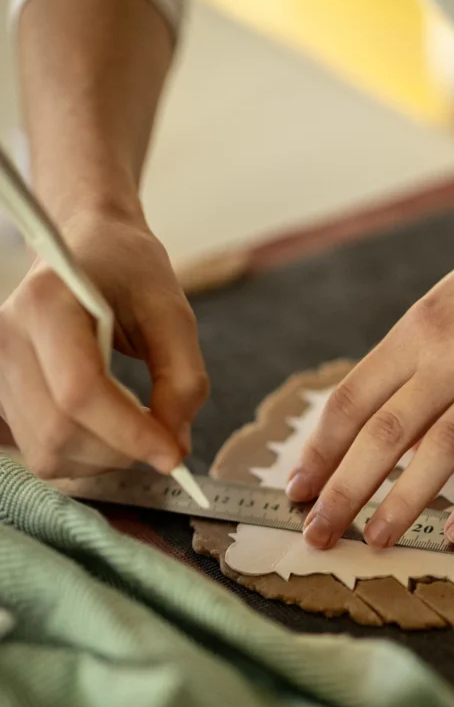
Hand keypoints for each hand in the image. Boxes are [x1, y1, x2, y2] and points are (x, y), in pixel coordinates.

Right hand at [0, 209, 208, 477]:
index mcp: (47, 304)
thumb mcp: (172, 310)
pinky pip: (41, 452)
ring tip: (139, 429)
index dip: (129, 432)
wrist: (89, 247)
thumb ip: (182, 377)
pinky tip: (111, 431)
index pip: (80, 391)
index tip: (174, 453)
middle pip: (60, 430)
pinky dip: (85, 457)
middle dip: (122, 450)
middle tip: (166, 439)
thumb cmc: (130, 270)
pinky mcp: (2, 394)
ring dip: (106, 459)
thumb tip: (176, 444)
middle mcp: (8, 339)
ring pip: (48, 451)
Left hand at [288, 172, 453, 547]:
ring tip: (376, 541)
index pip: (352, 400)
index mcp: (420, 327)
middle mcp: (453, 353)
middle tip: (318, 532)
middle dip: (342, 492)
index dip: (320, 450)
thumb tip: (398, 423)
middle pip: (382, 435)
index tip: (300, 485)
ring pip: (439, 453)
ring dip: (401, 505)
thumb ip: (422, 357)